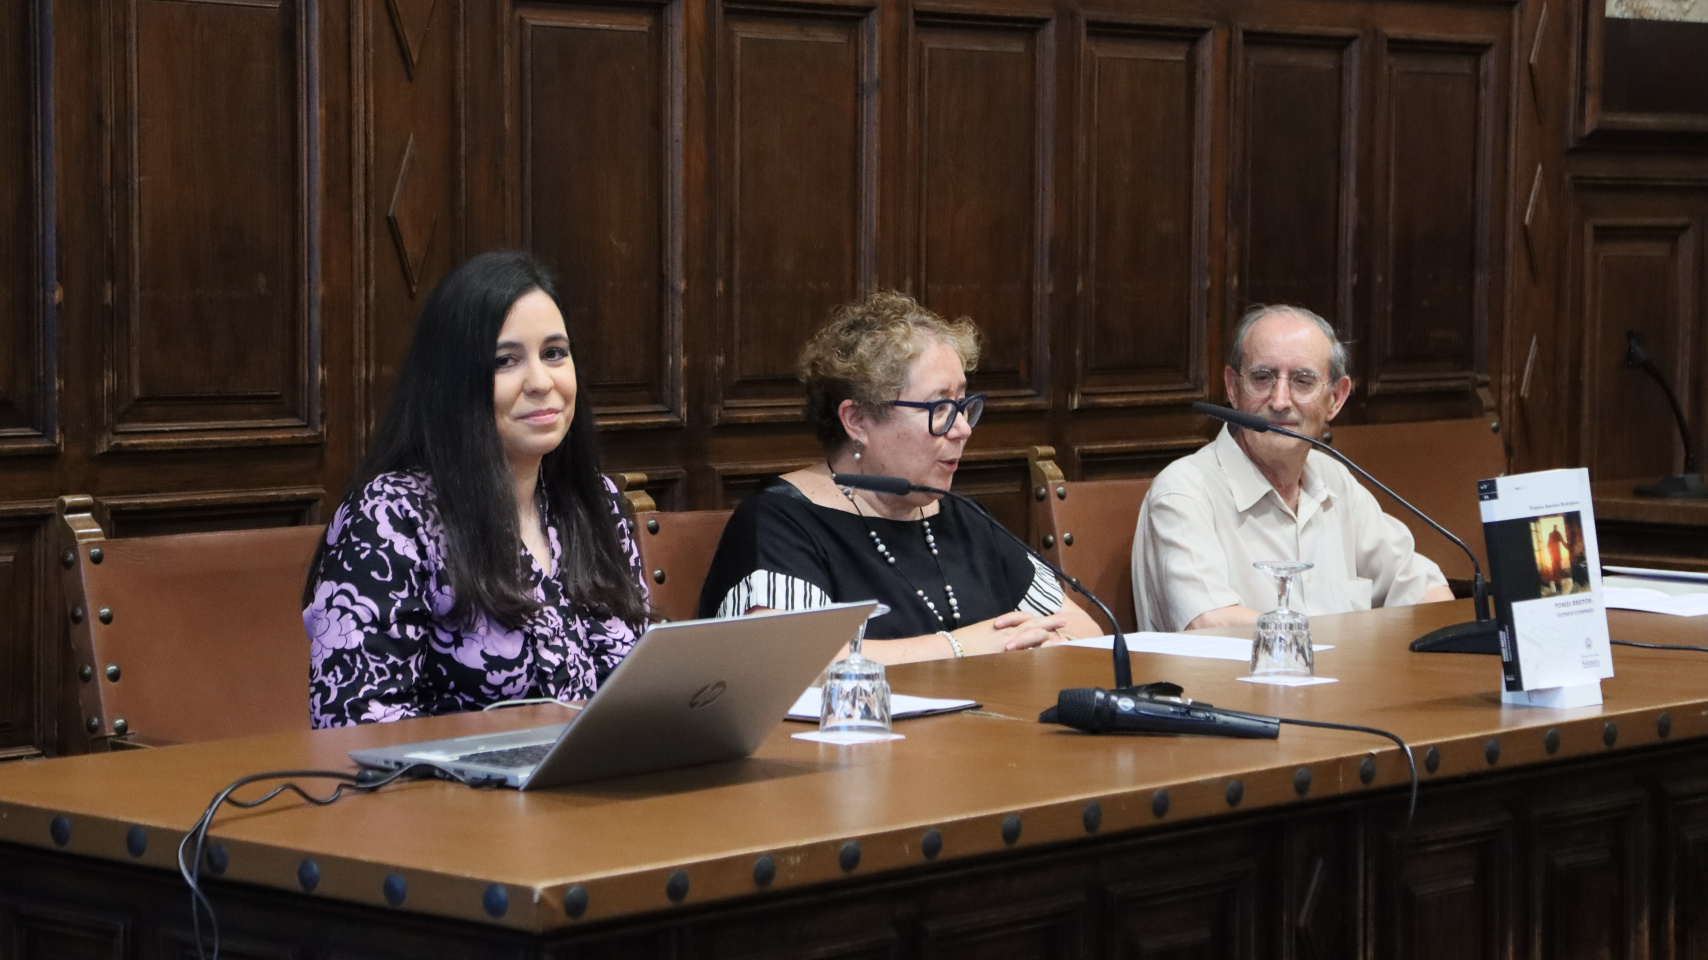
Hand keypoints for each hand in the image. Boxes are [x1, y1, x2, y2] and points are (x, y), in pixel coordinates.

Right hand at [955, 610, 1070, 654]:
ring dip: (1050, 635)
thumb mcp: (980, 634)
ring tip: (1063, 637)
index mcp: (1001, 626)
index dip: (1037, 618)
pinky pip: (1028, 653)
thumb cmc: (961, 643)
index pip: (1023, 618)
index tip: (1046, 617)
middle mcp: (1007, 632)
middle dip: (1050, 622)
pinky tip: (1051, 654)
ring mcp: (1008, 643)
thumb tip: (999, 639)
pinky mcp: (1006, 655)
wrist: (949, 648)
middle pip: (1034, 623)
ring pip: (1034, 635)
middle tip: (1064, 620)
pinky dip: (1040, 652)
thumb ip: (993, 636)